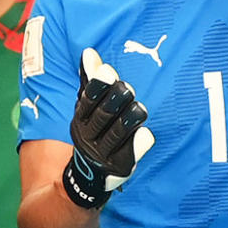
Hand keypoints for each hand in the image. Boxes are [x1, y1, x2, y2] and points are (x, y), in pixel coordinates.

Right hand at [62, 48, 154, 208]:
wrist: (89, 174)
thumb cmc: (95, 130)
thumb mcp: (88, 107)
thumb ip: (90, 80)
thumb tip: (90, 52)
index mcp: (81, 118)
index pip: (87, 100)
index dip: (98, 86)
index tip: (109, 72)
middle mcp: (89, 137)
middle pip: (102, 116)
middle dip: (115, 100)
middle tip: (127, 88)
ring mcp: (103, 154)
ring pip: (116, 135)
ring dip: (128, 119)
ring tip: (140, 108)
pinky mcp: (119, 167)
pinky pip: (128, 155)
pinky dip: (137, 145)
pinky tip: (146, 134)